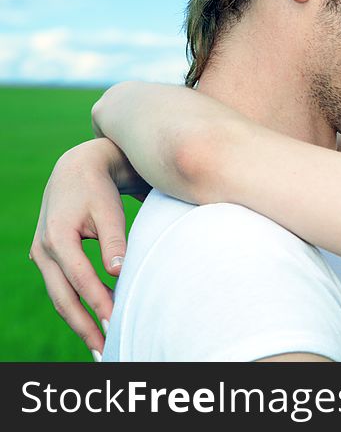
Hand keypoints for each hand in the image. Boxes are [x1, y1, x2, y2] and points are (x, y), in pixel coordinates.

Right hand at [30, 139, 134, 355]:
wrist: (76, 170)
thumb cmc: (98, 189)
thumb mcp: (108, 210)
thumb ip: (114, 240)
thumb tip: (119, 271)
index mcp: (58, 237)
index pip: (81, 279)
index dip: (98, 304)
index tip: (116, 323)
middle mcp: (43, 250)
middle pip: (62, 298)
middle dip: (83, 326)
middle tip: (104, 351)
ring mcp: (41, 255)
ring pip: (59, 296)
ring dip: (78, 321)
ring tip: (100, 345)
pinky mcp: (47, 258)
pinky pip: (61, 288)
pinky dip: (76, 305)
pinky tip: (95, 320)